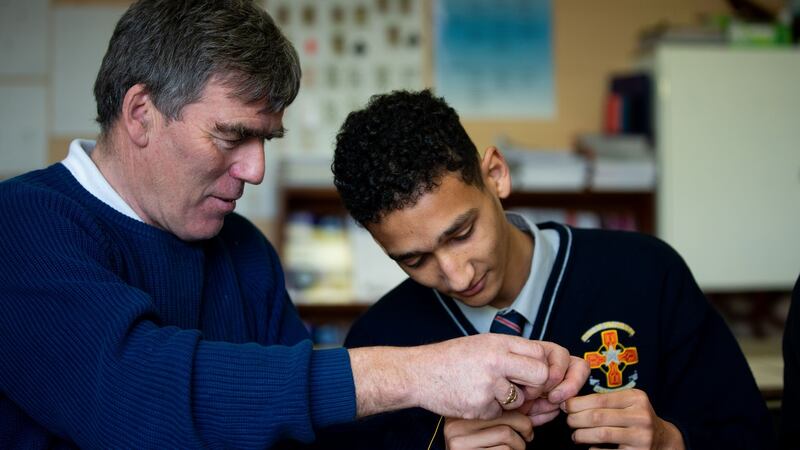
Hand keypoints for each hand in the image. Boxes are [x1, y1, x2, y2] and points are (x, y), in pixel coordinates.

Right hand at [349, 334, 587, 419]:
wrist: (418, 373)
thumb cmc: (450, 358)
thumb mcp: (482, 343)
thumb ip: (511, 350)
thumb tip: (543, 361)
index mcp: (498, 342)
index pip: (542, 353)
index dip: (544, 367)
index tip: (538, 376)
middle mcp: (496, 360)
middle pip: (540, 376)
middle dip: (534, 386)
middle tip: (519, 387)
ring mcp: (488, 384)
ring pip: (520, 399)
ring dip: (509, 400)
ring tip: (486, 389)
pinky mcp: (479, 406)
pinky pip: (499, 413)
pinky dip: (490, 409)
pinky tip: (473, 397)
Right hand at [444, 411, 532, 449]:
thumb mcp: (490, 429)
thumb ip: (508, 416)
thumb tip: (539, 403)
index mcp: (461, 411)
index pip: (496, 400)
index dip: (518, 409)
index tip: (528, 420)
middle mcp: (455, 423)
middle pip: (504, 415)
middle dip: (525, 426)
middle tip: (528, 435)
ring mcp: (459, 440)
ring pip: (506, 434)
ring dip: (520, 444)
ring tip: (517, 448)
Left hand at [564, 389, 684, 449]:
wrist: (663, 439)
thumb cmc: (634, 418)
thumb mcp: (626, 403)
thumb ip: (603, 400)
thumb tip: (568, 403)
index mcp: (636, 398)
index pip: (599, 399)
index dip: (577, 404)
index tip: (565, 406)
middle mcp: (641, 416)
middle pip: (598, 417)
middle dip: (576, 419)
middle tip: (568, 422)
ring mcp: (642, 437)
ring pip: (601, 434)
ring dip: (581, 435)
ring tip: (575, 436)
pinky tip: (590, 447)